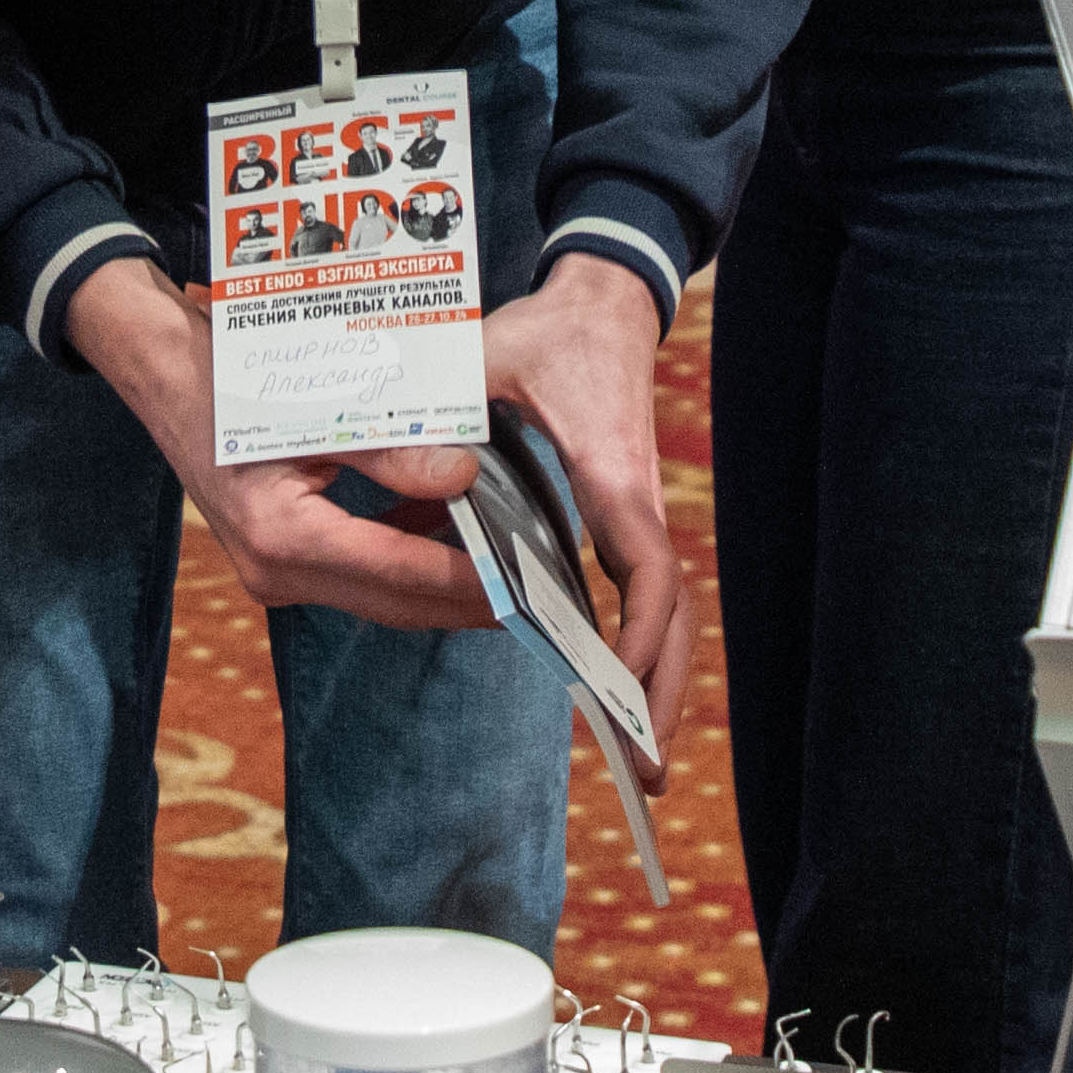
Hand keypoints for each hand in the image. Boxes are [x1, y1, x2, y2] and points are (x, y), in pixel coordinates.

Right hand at [65, 262, 502, 635]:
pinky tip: (446, 525)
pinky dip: (407, 559)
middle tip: (534, 590)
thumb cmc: (236, 381)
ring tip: (507, 563)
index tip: (525, 579)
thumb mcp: (317, 408)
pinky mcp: (281, 561)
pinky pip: (360, 575)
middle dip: (466, 599)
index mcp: (281, 537)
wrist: (168, 377)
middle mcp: (274, 572)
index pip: (399, 574)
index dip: (467, 579)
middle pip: (394, 603)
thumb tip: (466, 475)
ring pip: (381, 596)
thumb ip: (392, 448)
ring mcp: (274, 573)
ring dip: (440, 581)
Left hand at [482, 254, 692, 751]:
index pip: (645, 565)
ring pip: (660, 610)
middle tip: (648, 770)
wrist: (600, 302)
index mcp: (609, 471)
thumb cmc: (545, 332)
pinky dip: (629, 645)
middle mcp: (631, 502)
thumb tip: (402, 479)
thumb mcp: (486, 359)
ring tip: (639, 754)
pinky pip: (634, 592)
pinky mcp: (616, 518)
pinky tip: (607, 691)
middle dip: (662, 689)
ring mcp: (630, 515)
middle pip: (671, 612)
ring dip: (653, 680)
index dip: (640, 628)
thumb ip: (444, 414)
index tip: (620, 682)